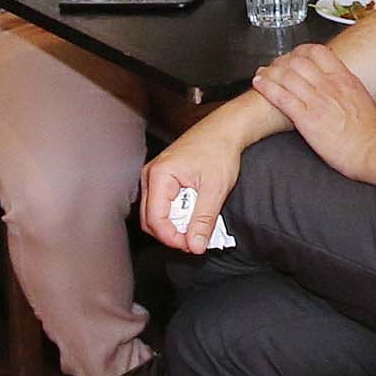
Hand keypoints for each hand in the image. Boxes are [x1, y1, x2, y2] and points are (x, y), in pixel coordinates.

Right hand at [140, 124, 246, 253]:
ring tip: (197, 227)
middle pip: (150, 220)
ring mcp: (155, 177)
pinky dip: (177, 215)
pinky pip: (162, 205)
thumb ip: (204, 220)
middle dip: (172, 234)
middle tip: (195, 240)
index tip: (191, 245)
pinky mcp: (162, 179)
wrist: (225, 129)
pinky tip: (194, 215)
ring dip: (175, 226)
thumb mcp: (215, 189)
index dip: (172, 237)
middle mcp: (151, 175)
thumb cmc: (219, 150)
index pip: (155, 219)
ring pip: (155, 214)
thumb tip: (195, 245)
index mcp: (159, 175)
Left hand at [253, 43, 375, 193]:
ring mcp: (317, 101)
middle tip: (275, 66)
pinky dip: (267, 87)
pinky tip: (259, 83)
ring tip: (261, 73)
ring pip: (286, 75)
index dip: (301, 50)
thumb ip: (347, 89)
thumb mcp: (362, 99)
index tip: (294, 55)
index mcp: (345, 79)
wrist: (375, 151)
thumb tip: (340, 87)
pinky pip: (281, 96)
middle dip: (282, 61)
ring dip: (270, 71)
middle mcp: (329, 85)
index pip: (318, 52)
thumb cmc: (372, 132)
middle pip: (298, 61)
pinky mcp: (307, 119)